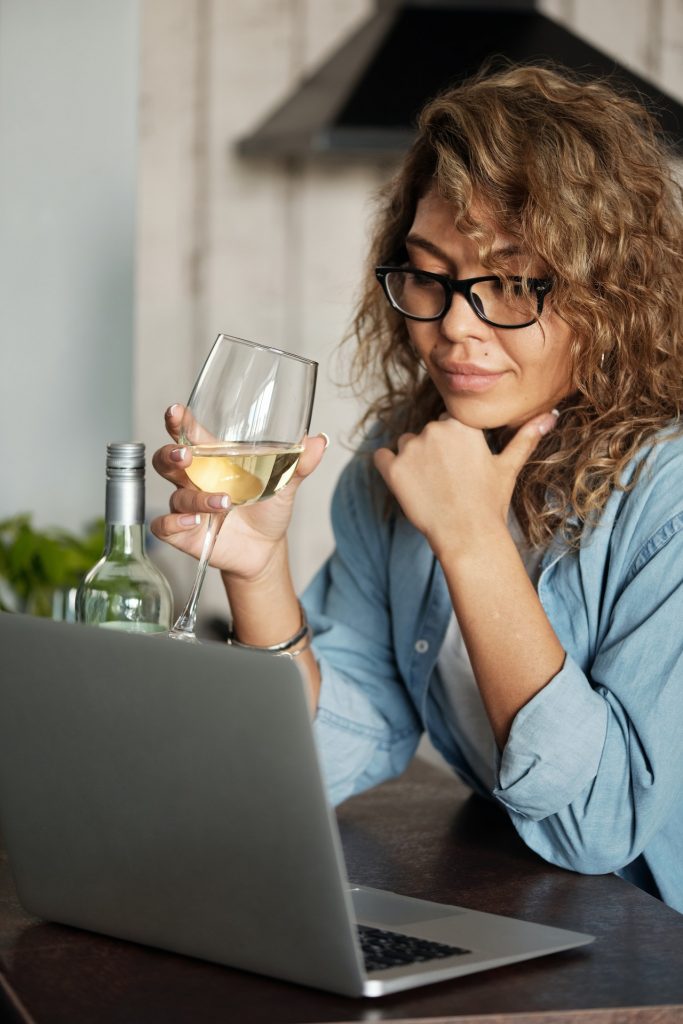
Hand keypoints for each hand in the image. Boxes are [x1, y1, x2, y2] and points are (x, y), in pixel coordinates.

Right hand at [151, 404, 327, 581]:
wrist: (266, 548)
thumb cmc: (268, 508)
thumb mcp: (286, 483)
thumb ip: (298, 462)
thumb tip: (318, 440)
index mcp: (214, 459)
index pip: (190, 434)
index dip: (179, 421)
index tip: (176, 412)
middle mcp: (195, 479)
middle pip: (167, 459)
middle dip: (172, 453)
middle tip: (185, 454)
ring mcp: (187, 505)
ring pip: (176, 494)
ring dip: (196, 497)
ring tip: (224, 502)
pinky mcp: (184, 532)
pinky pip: (165, 526)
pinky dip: (174, 523)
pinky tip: (193, 522)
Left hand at [373, 410, 557, 558]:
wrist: (467, 535)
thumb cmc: (490, 501)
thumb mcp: (508, 466)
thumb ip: (526, 436)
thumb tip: (550, 414)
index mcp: (461, 424)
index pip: (449, 422)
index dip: (455, 445)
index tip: (460, 465)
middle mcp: (434, 429)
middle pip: (427, 433)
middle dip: (434, 452)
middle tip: (449, 480)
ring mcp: (411, 448)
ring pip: (405, 444)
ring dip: (413, 460)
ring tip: (431, 486)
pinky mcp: (392, 469)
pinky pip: (380, 457)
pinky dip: (388, 467)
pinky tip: (405, 483)